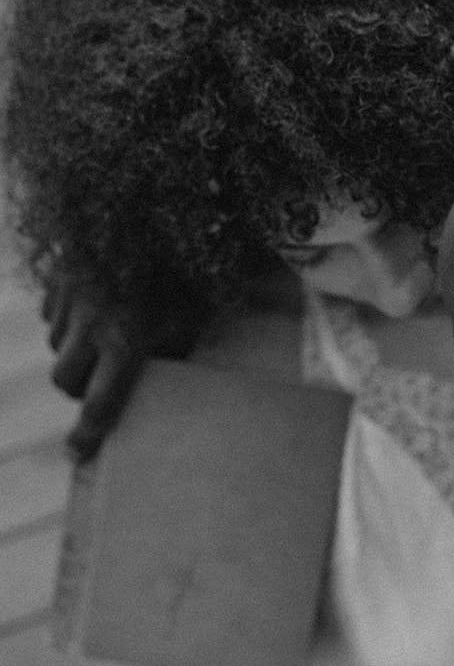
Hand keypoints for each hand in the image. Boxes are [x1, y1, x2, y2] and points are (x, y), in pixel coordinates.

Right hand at [41, 263, 201, 460]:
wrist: (148, 210)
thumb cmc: (181, 270)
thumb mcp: (190, 318)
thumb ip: (174, 353)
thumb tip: (167, 379)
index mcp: (125, 343)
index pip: (100, 404)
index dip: (88, 434)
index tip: (77, 455)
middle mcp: (90, 327)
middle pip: (64, 380)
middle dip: (76, 389)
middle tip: (93, 387)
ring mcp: (70, 301)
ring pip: (56, 346)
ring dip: (72, 351)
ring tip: (99, 339)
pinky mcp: (58, 278)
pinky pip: (52, 313)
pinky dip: (65, 319)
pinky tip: (89, 308)